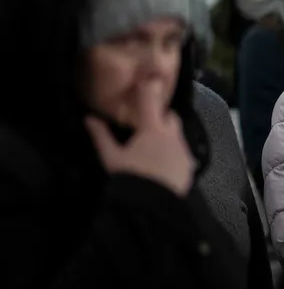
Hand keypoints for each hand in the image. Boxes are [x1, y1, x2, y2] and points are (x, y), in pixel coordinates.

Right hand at [85, 81, 195, 196]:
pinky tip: (164, 162)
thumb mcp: (111, 158)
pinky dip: (175, 153)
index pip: (151, 101)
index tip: (149, 80)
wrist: (153, 207)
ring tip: (154, 147)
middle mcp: (173, 136)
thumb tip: (89, 118)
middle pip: (170, 117)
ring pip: (178, 135)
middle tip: (147, 124)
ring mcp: (184, 151)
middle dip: (162, 117)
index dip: (150, 89)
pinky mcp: (190, 166)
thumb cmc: (130, 178)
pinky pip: (183, 153)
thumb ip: (101, 136)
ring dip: (169, 136)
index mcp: (153, 129)